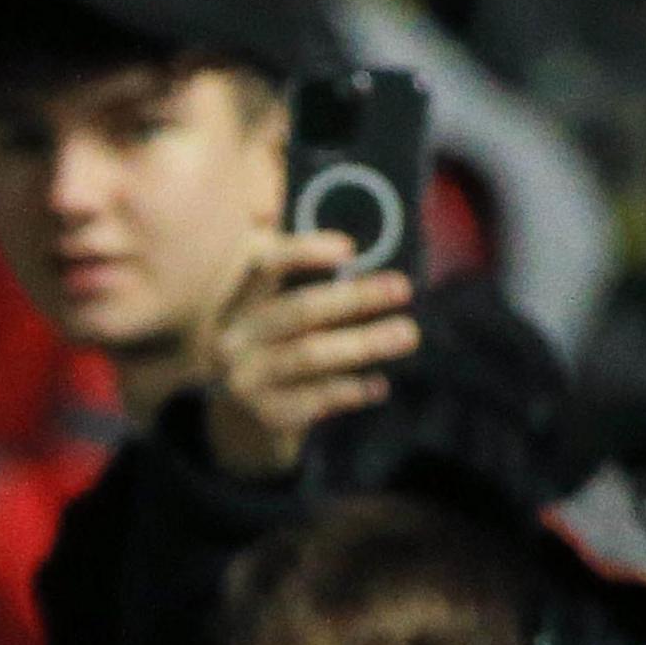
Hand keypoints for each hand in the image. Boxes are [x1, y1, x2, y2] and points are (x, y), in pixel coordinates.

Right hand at [199, 236, 420, 481]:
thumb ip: (294, 271)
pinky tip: (379, 386)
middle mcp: (237, 338)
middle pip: (300, 310)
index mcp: (242, 302)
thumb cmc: (279, 345)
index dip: (304, 254)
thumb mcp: (276, 306)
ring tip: (407, 334)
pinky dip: (349, 391)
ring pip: (309, 355)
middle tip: (403, 288)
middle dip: (355, 297)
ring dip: (363, 342)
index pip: (267, 267)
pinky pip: (314, 400)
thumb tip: (298, 230)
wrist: (247, 413)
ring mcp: (248, 378)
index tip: (349, 249)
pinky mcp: (267, 414)